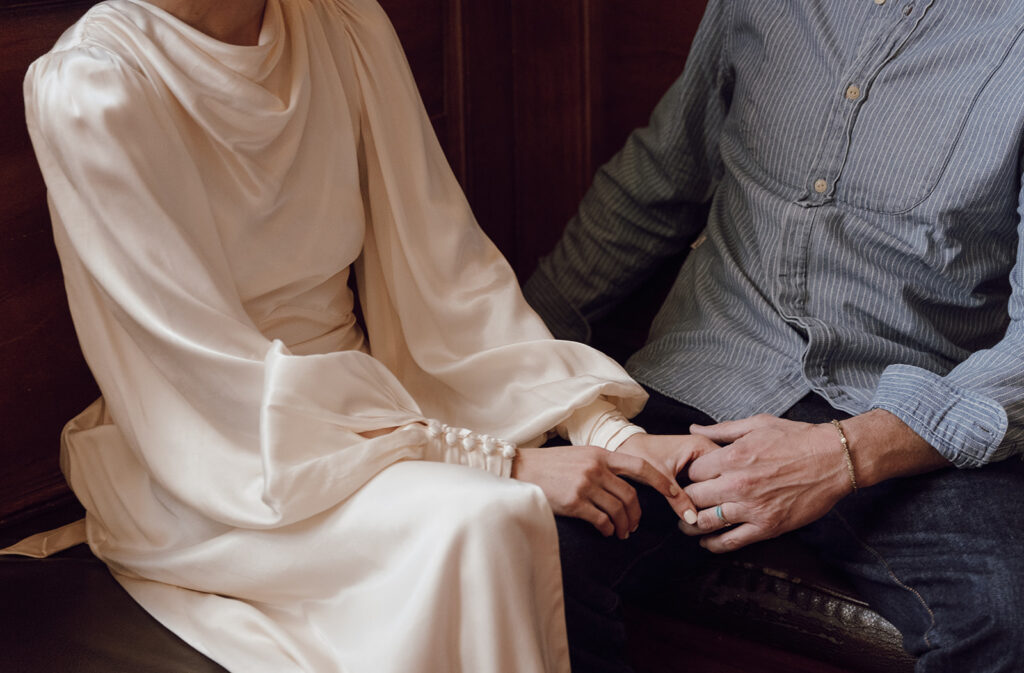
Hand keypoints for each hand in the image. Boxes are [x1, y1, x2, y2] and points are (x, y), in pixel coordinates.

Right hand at [512, 445, 695, 538]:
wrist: (520, 469)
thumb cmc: (550, 466)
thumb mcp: (579, 456)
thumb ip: (602, 466)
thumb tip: (623, 486)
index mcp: (601, 454)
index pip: (641, 467)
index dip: (663, 482)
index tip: (677, 496)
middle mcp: (596, 467)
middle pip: (631, 496)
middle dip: (637, 515)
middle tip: (634, 527)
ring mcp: (585, 484)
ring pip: (618, 510)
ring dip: (623, 525)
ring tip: (620, 532)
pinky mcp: (574, 501)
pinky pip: (601, 520)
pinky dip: (608, 529)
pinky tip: (606, 532)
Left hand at [618, 433, 718, 525]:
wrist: (624, 446)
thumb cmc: (640, 454)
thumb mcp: (661, 478)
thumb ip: (678, 498)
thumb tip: (693, 520)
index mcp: (703, 446)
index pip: (726, 470)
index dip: (723, 489)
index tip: (718, 506)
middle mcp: (706, 450)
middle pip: (723, 477)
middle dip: (718, 496)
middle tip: (712, 514)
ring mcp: (701, 459)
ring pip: (714, 482)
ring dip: (710, 497)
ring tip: (707, 513)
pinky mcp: (694, 468)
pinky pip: (705, 484)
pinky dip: (702, 495)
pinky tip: (699, 509)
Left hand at [683, 415, 853, 552]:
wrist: (835, 459)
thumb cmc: (797, 438)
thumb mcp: (757, 424)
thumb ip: (722, 430)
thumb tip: (694, 428)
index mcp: (733, 456)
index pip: (692, 473)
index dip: (687, 476)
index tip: (688, 480)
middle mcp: (738, 484)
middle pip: (693, 498)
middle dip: (684, 500)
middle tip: (681, 503)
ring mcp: (752, 508)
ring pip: (706, 522)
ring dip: (691, 525)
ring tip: (686, 525)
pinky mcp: (767, 527)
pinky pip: (731, 541)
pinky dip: (714, 544)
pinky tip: (706, 542)